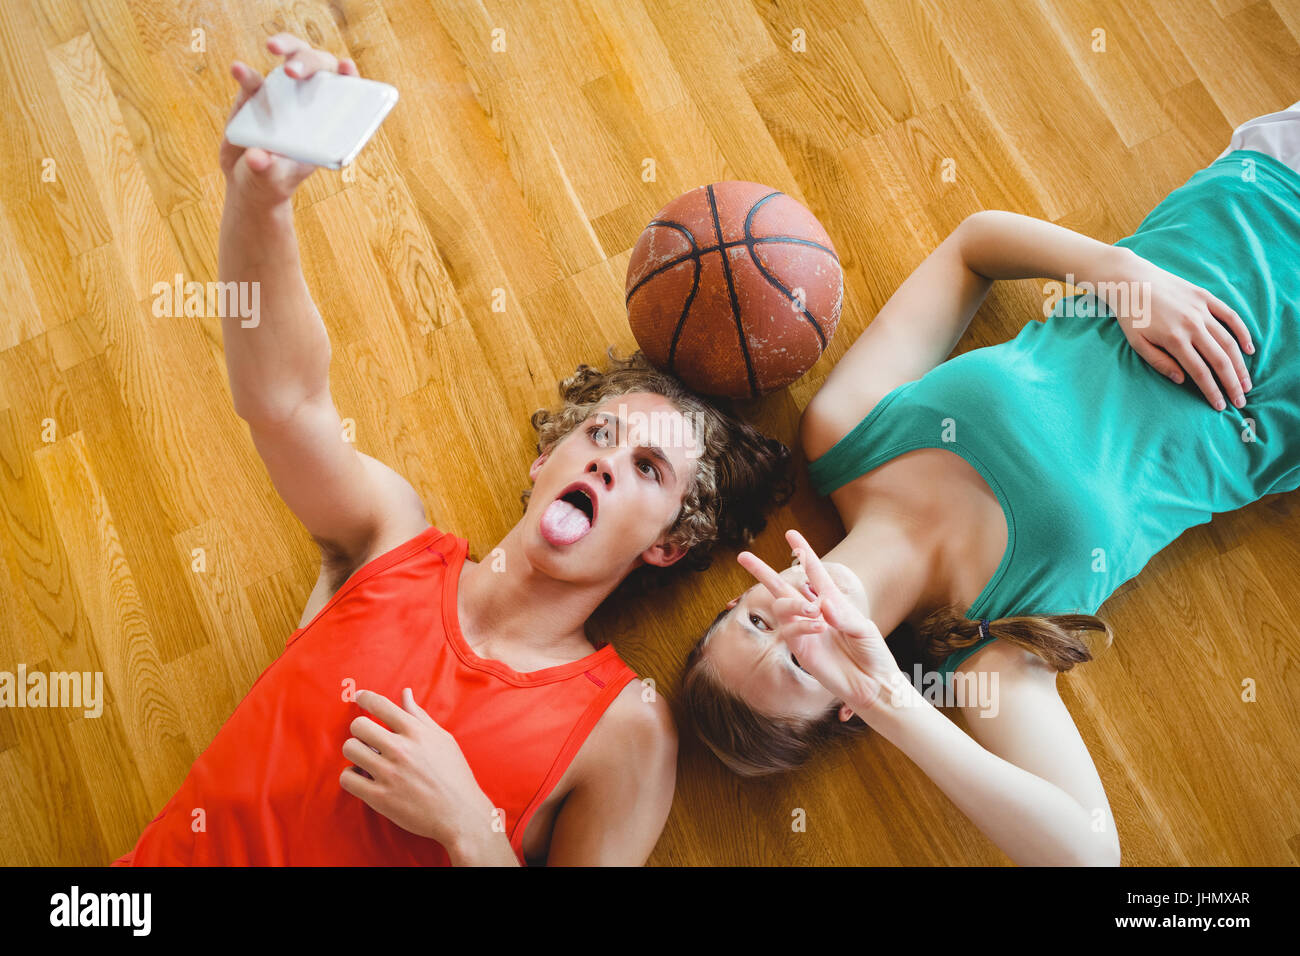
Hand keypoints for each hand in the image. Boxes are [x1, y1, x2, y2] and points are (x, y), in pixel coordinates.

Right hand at [220, 33, 360, 205]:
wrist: (248, 180)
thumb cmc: (272, 182)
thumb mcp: (271, 180)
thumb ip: (267, 169)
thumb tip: (257, 158)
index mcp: (327, 124)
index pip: (346, 95)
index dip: (349, 78)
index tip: (345, 66)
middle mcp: (310, 103)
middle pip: (319, 67)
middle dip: (309, 62)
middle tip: (293, 72)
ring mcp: (283, 95)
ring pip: (292, 59)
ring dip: (287, 47)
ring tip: (273, 47)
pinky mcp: (255, 95)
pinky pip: (253, 78)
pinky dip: (246, 73)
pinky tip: (238, 69)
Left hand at [339, 688, 496, 851]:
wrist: (460, 814)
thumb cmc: (454, 775)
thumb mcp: (443, 739)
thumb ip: (420, 716)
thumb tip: (405, 693)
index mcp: (416, 732)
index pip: (380, 705)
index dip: (365, 697)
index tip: (359, 697)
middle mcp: (401, 749)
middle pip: (358, 725)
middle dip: (360, 729)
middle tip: (368, 739)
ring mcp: (389, 774)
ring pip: (350, 749)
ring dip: (355, 752)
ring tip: (366, 759)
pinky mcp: (380, 797)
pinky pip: (347, 778)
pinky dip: (351, 776)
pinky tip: (363, 778)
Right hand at [738, 530, 904, 714]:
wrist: (871, 685)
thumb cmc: (873, 653)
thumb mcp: (864, 629)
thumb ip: (844, 615)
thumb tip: (821, 603)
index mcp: (833, 601)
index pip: (814, 571)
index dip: (803, 551)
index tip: (790, 533)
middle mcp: (815, 613)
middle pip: (782, 586)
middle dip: (762, 571)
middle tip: (743, 556)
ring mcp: (805, 630)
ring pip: (783, 605)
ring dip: (795, 602)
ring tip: (815, 611)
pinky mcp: (801, 649)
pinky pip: (789, 629)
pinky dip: (801, 623)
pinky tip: (818, 626)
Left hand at [1106, 250, 1253, 409]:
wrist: (1131, 280)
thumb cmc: (1131, 315)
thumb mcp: (1137, 343)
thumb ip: (1160, 363)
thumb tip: (1183, 380)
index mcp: (1174, 340)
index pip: (1200, 372)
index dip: (1212, 391)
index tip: (1221, 406)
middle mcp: (1192, 326)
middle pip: (1219, 360)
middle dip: (1232, 383)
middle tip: (1241, 400)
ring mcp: (1201, 310)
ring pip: (1228, 341)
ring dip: (1240, 364)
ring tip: (1246, 382)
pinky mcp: (1205, 297)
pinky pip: (1230, 316)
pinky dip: (1242, 333)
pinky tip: (1249, 349)